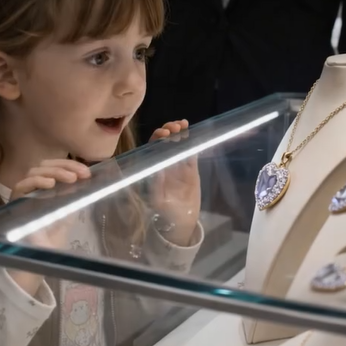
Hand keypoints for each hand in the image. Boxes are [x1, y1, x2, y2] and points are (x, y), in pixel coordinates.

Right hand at [9, 159, 90, 296]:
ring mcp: (23, 193)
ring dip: (55, 171)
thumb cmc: (51, 237)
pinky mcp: (14, 202)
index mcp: (46, 187)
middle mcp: (33, 187)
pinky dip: (37, 181)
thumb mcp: (67, 214)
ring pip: (34, 171)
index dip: (71, 165)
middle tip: (82, 174)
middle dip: (64, 165)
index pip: (55, 166)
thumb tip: (87, 181)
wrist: (38, 258)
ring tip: (71, 179)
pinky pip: (22, 185)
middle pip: (44, 165)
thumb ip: (73, 197)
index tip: (87, 172)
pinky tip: (51, 184)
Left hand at [149, 121, 200, 246]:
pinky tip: (192, 133)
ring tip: (183, 124)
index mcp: (155, 167)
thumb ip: (157, 186)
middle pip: (164, 141)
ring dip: (179, 132)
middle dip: (168, 130)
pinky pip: (190, 152)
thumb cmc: (166, 212)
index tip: (164, 133)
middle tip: (174, 127)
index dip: (157, 138)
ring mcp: (178, 165)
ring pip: (177, 143)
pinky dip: (191, 142)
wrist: (181, 222)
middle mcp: (165, 163)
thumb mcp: (159, 200)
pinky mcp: (191, 169)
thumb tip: (157, 169)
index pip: (153, 147)